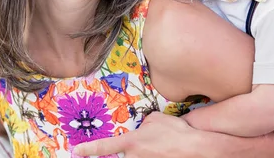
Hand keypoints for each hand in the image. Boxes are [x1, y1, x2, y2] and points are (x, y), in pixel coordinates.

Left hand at [73, 112, 202, 157]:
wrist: (195, 147)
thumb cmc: (176, 131)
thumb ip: (142, 124)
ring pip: (138, 157)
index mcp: (131, 142)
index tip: (77, 152)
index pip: (104, 147)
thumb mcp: (155, 119)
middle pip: (125, 155)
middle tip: (153, 143)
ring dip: (148, 151)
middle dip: (136, 148)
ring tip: (163, 146)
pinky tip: (164, 152)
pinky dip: (155, 154)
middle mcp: (134, 157)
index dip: (89, 149)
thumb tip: (141, 129)